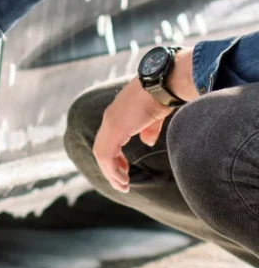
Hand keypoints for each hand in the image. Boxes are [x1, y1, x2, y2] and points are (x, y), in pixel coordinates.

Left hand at [92, 49, 196, 192]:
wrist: (166, 82)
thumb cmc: (163, 94)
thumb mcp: (154, 116)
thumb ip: (148, 129)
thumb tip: (146, 142)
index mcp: (118, 114)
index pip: (108, 140)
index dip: (114, 157)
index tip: (124, 169)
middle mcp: (110, 117)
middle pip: (102, 148)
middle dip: (110, 168)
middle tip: (122, 183)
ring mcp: (111, 121)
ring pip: (102, 154)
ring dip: (111, 173)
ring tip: (123, 185)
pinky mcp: (115, 127)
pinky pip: (106, 155)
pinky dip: (112, 170)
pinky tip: (123, 179)